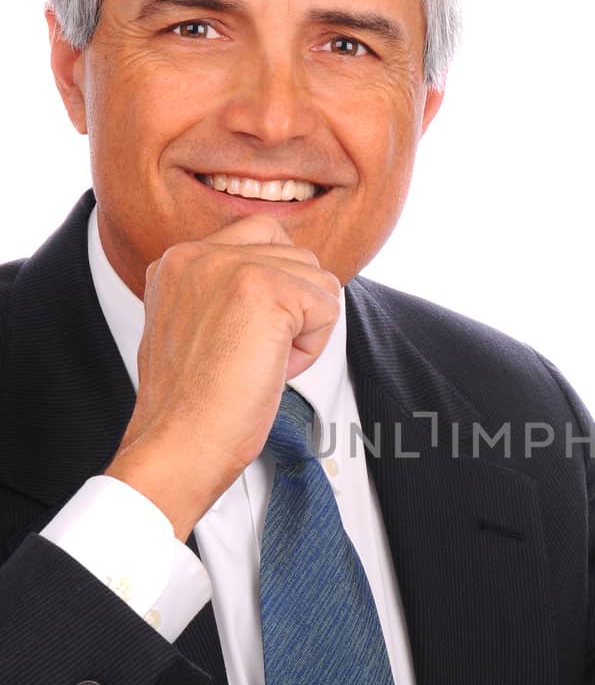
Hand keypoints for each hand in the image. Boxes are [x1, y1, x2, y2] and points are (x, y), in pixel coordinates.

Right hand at [105, 214, 341, 537]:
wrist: (179, 446)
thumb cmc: (191, 409)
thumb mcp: (195, 330)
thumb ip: (225, 294)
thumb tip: (286, 287)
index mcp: (177, 262)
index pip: (261, 238)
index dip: (274, 294)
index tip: (240, 341)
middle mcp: (197, 253)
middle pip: (295, 254)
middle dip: (292, 310)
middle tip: (250, 355)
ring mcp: (229, 265)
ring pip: (317, 278)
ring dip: (303, 330)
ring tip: (257, 362)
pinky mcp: (264, 287)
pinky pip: (328, 305)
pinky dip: (312, 348)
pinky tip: (271, 369)